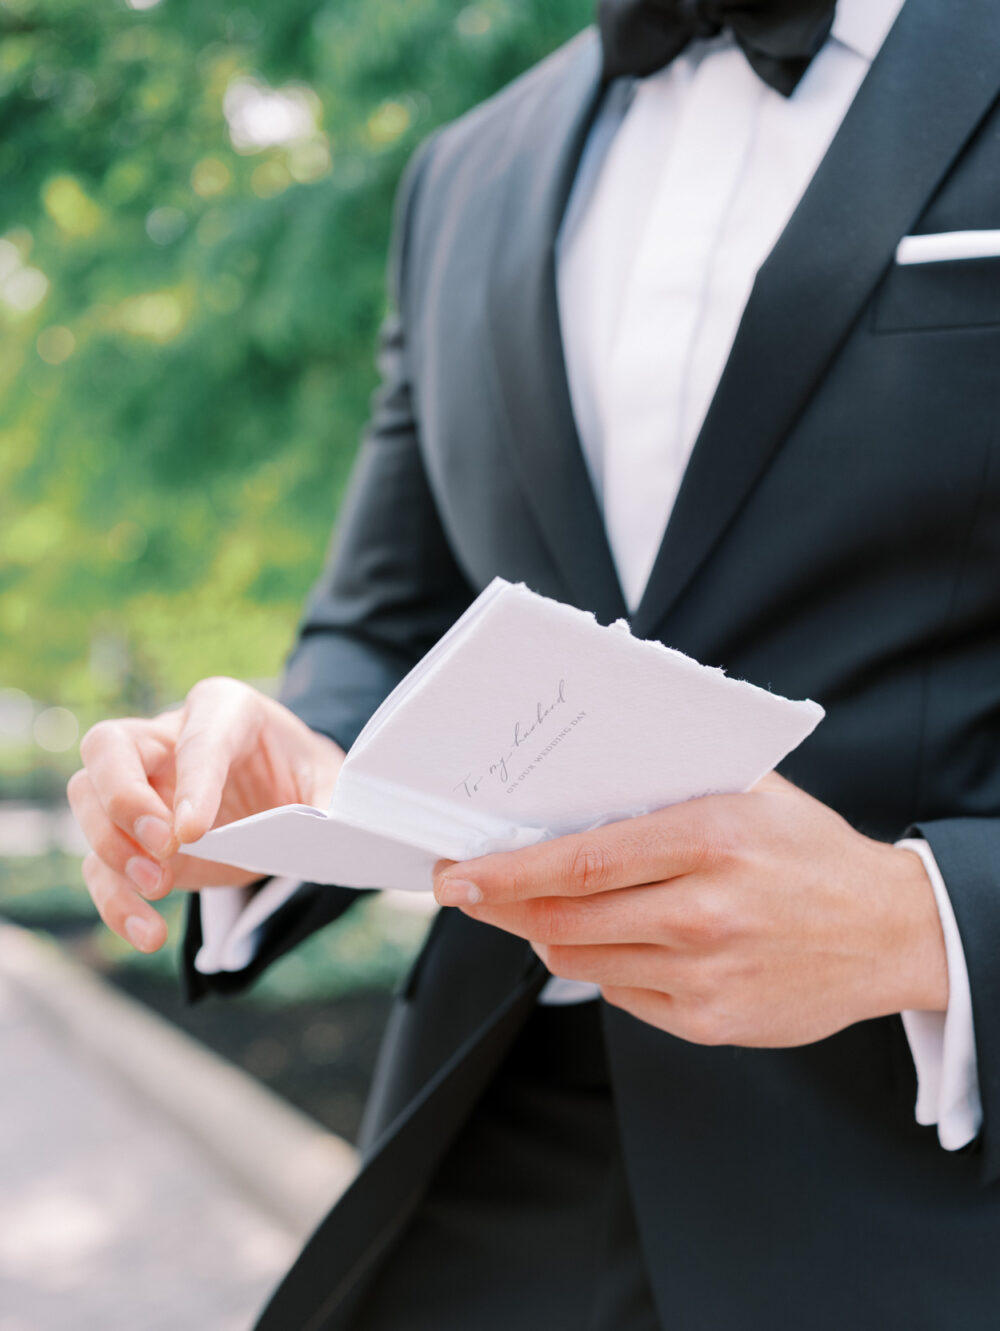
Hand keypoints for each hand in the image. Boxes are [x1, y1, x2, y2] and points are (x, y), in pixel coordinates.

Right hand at [68, 677, 343, 953]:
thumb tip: (328, 834)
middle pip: (108, 747)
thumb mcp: (331, 781)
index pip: (197, 737)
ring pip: (87, 799)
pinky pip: (100, 864)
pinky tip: (147, 932)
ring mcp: (142, 787)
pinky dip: (115, 901)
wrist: (290, 796)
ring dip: (111, 848)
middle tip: (166, 847)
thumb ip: (332, 802)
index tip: (193, 832)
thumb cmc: (306, 774)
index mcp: (224, 709)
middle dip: (123, 798)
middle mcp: (168, 739)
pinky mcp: (132, 840)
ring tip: (159, 887)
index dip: (192, 781)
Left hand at [433, 774, 947, 1046]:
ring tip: (546, 911)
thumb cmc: (809, 852)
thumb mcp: (750, 791)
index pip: (578, 864)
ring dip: (548, 936)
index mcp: (708, 840)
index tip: (459, 875)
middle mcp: (703, 912)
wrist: (889, 932)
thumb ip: (667, 786)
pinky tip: (619, 940)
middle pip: (563, 923)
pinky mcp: (710, 1023)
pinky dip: (603, 966)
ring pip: (582, 962)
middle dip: (503, 909)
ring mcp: (706, 975)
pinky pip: (621, 994)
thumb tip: (570, 790)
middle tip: (475, 893)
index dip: (506, 873)